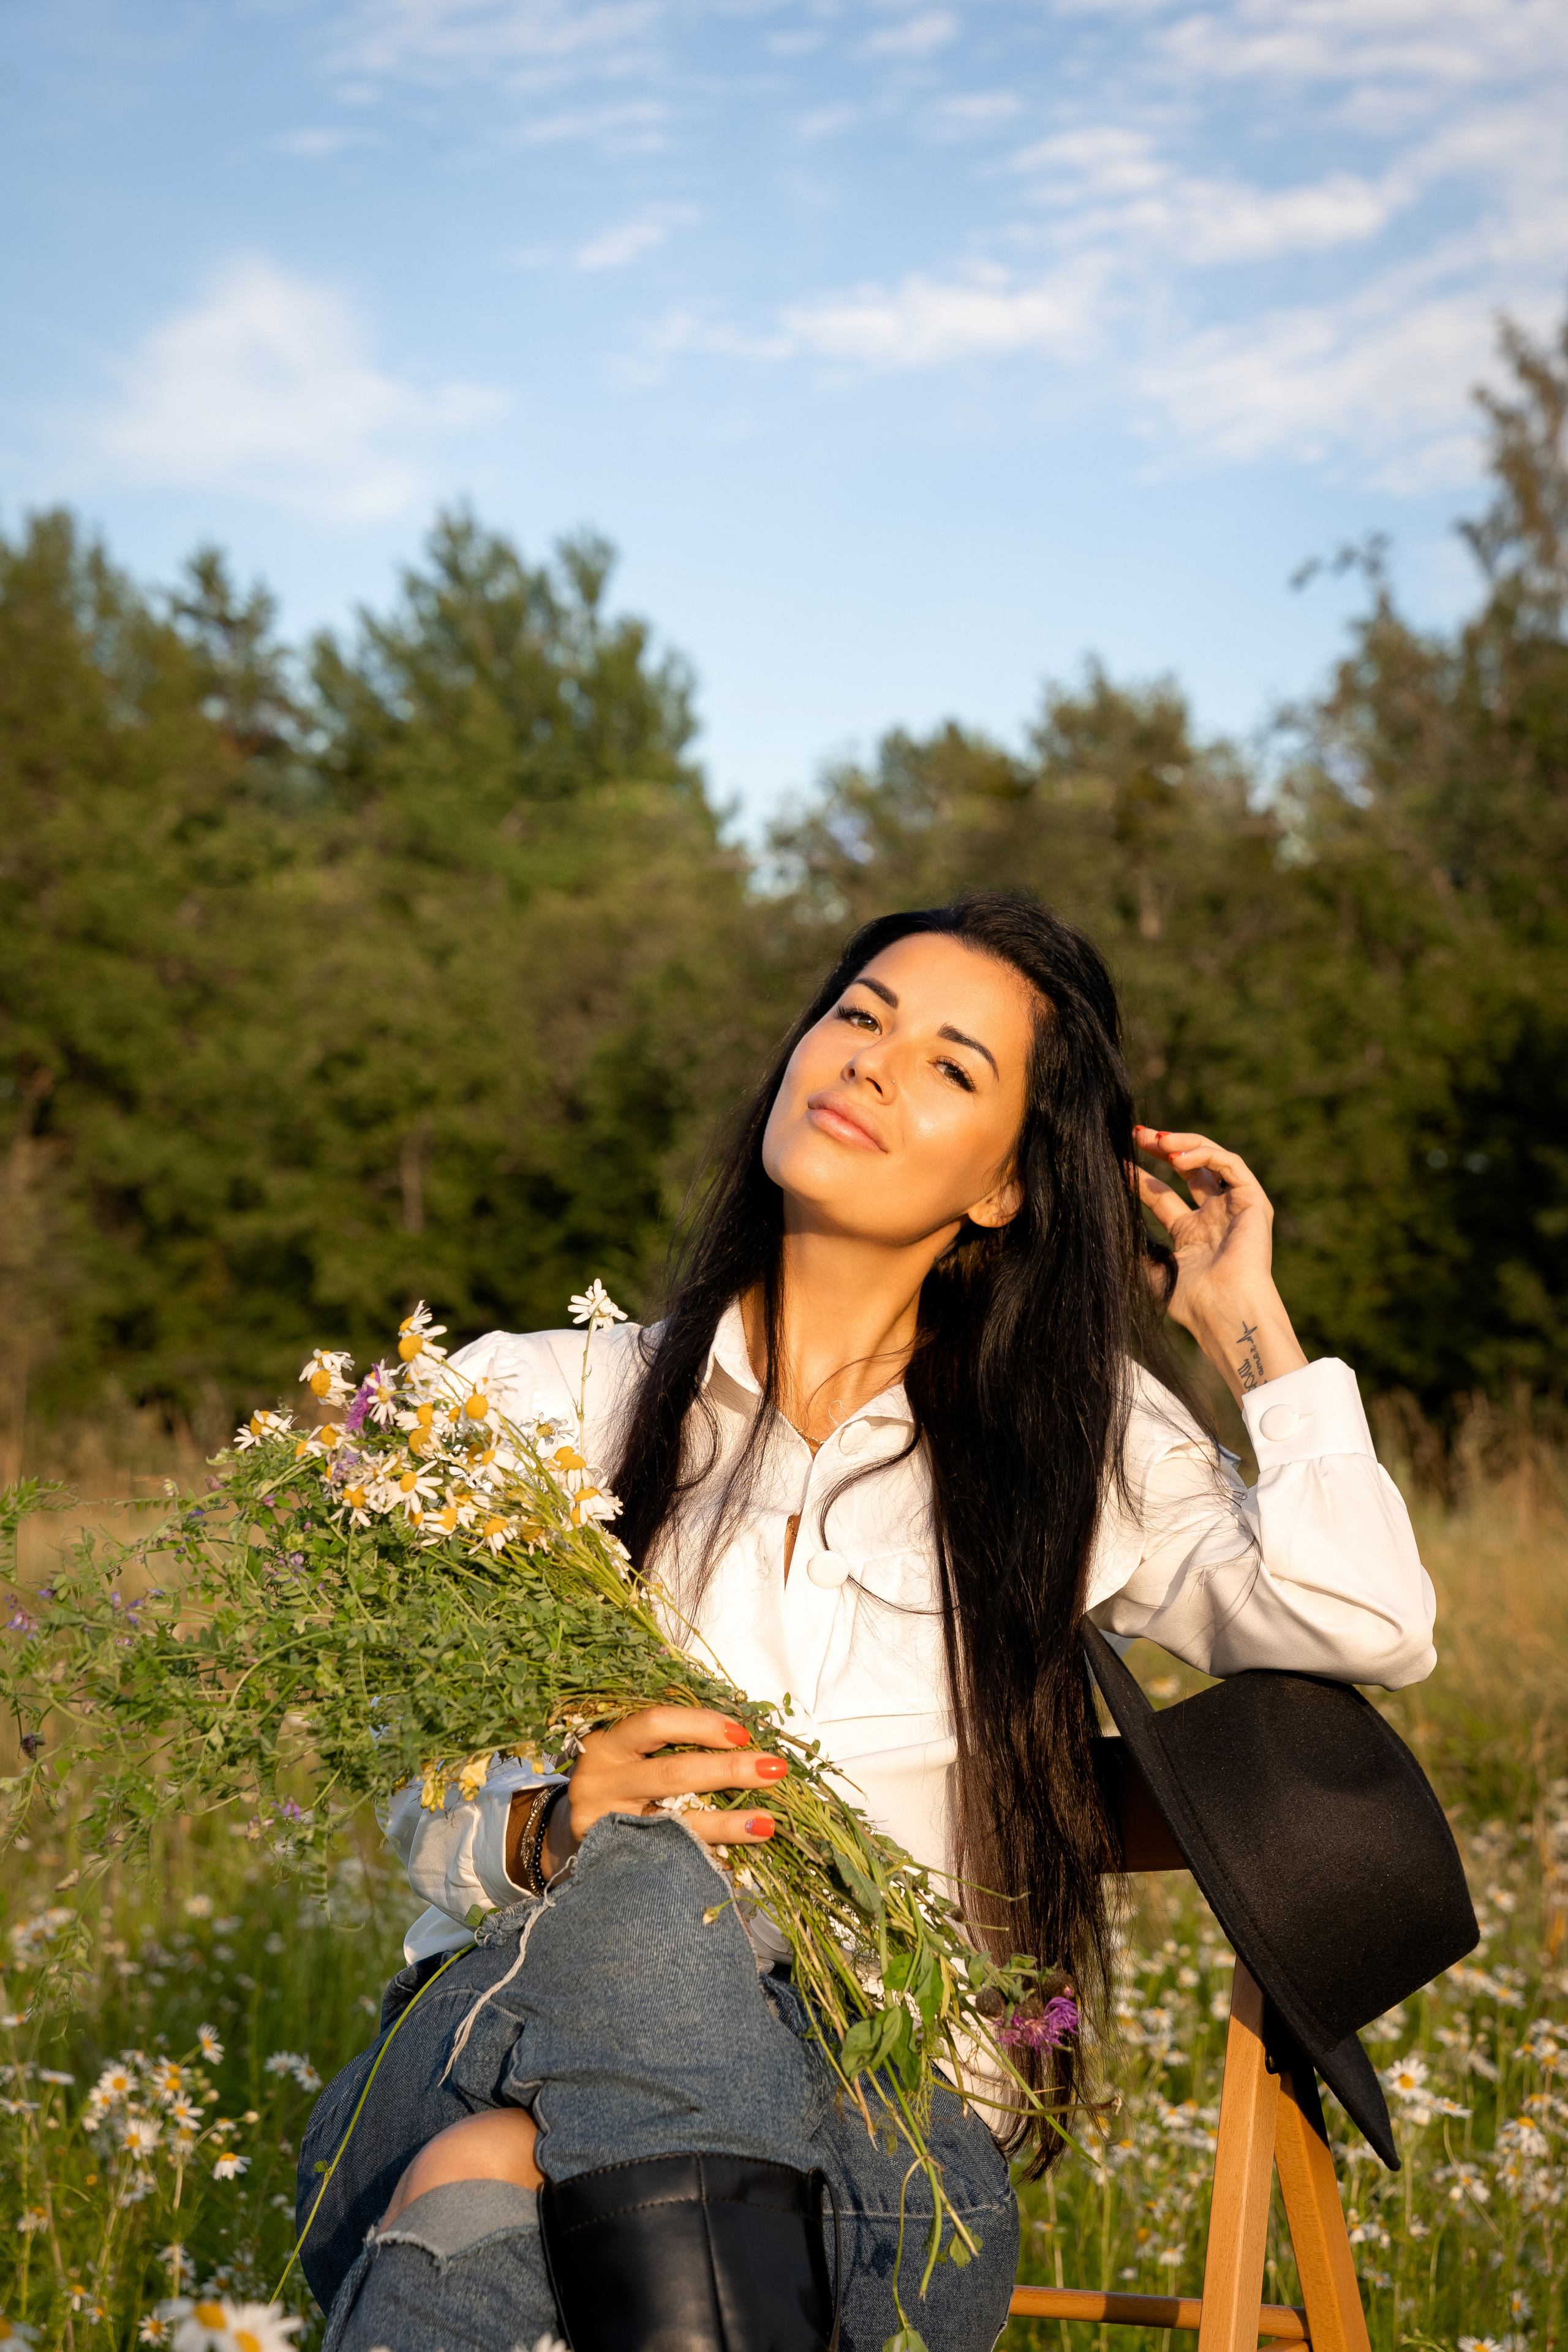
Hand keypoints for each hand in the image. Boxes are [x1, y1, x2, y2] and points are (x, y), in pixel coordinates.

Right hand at [540, 1705, 787, 1877]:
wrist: (570, 1833)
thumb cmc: (617, 1781)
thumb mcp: (629, 1753)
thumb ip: (670, 1744)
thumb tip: (741, 1740)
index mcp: (607, 1743)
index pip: (655, 1724)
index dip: (701, 1724)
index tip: (742, 1733)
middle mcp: (600, 1781)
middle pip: (672, 1773)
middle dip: (729, 1770)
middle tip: (773, 1770)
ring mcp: (606, 1824)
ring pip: (674, 1823)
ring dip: (728, 1823)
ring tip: (767, 1823)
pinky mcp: (614, 1860)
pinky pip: (669, 1857)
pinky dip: (705, 1856)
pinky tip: (736, 1859)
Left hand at [1132, 1126, 1307, 1403]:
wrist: (1223, 1310)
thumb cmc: (1189, 1299)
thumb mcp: (1150, 1270)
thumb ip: (1132, 1248)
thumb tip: (1106, 1228)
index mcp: (1190, 1235)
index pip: (1161, 1194)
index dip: (1139, 1177)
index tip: (1117, 1162)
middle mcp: (1213, 1217)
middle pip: (1187, 1170)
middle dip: (1162, 1148)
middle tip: (1136, 1134)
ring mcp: (1234, 1208)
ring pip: (1210, 1160)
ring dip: (1182, 1144)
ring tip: (1155, 1139)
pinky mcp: (1253, 1201)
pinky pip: (1231, 1164)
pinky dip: (1204, 1153)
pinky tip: (1178, 1156)